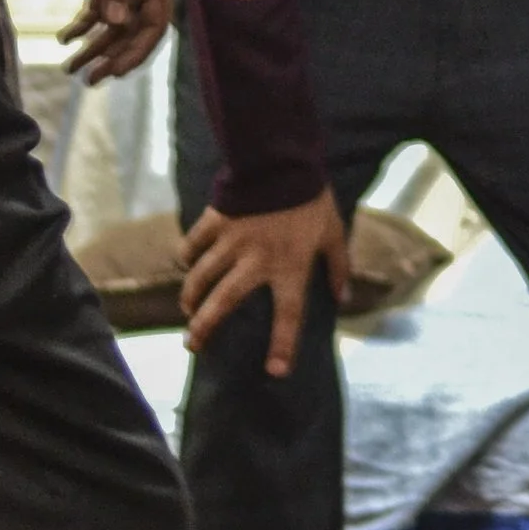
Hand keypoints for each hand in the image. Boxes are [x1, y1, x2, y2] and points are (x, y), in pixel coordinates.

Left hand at [64, 0, 173, 82]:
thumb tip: (114, 21)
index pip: (153, 27)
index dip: (136, 52)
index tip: (113, 72)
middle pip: (131, 32)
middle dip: (111, 57)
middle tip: (88, 80)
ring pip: (112, 25)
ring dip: (93, 47)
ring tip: (69, 68)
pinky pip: (96, 9)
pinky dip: (82, 26)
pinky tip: (65, 39)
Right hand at [180, 189, 350, 376]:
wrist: (283, 158)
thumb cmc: (312, 198)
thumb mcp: (333, 232)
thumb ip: (338, 266)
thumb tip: (344, 298)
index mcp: (290, 266)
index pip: (289, 314)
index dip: (283, 345)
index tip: (275, 371)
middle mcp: (256, 259)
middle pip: (224, 301)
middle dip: (205, 326)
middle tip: (192, 345)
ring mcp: (232, 240)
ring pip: (202, 276)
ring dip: (191, 296)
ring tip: (186, 310)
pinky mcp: (216, 220)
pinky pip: (193, 243)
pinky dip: (187, 255)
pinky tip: (184, 265)